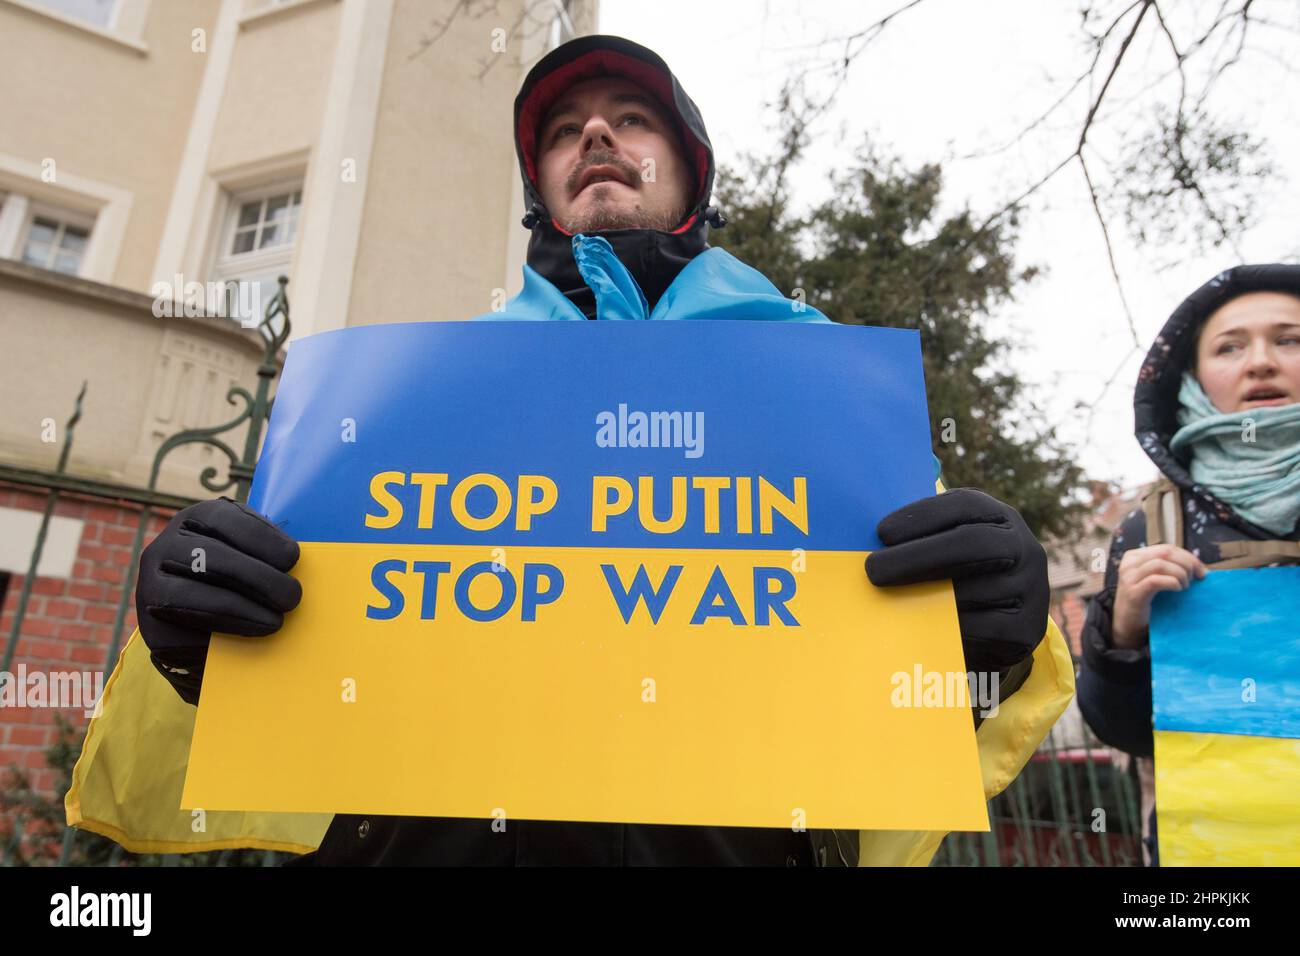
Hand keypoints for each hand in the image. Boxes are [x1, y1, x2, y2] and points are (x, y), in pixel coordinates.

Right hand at [136, 498, 301, 667]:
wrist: (204, 640)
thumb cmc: (240, 590)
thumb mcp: (253, 561)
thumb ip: (268, 552)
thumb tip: (304, 555)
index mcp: (195, 520)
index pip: (222, 516)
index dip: (260, 536)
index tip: (293, 558)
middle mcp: (165, 545)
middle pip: (212, 554)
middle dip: (259, 576)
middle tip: (293, 596)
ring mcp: (150, 580)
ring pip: (196, 587)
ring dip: (245, 603)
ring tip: (278, 618)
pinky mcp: (150, 618)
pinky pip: (187, 618)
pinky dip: (228, 622)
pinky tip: (256, 628)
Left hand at [864, 488, 1048, 671]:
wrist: (999, 631)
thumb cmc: (959, 578)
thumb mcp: (948, 547)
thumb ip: (922, 535)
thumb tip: (866, 533)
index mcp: (1000, 517)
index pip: (963, 506)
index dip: (921, 516)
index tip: (881, 533)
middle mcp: (1024, 547)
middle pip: (971, 544)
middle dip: (917, 557)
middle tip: (873, 570)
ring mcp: (1032, 588)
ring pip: (973, 590)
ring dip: (925, 596)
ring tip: (887, 599)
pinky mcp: (1028, 629)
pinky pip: (982, 628)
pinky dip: (947, 627)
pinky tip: (919, 626)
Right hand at [1111, 544, 1206, 648]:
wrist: (1127, 623)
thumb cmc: (1146, 600)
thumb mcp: (1154, 578)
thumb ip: (1169, 568)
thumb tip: (1201, 568)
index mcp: (1135, 556)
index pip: (1167, 548)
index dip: (1188, 557)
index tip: (1202, 571)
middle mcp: (1129, 563)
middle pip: (1165, 553)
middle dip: (1187, 563)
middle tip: (1196, 578)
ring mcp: (1129, 577)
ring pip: (1160, 564)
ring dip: (1180, 574)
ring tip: (1185, 586)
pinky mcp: (1133, 592)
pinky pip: (1155, 581)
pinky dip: (1172, 582)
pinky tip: (1178, 589)